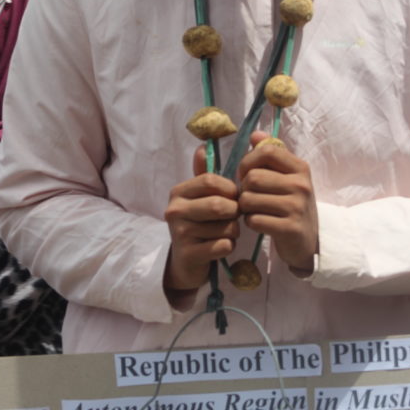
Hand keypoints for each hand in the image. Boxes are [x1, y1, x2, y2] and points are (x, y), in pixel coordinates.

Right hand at [164, 146, 239, 292]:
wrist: (186, 262)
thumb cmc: (198, 224)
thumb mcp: (198, 198)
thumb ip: (203, 174)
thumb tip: (202, 146)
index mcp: (178, 192)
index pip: (211, 180)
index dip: (230, 189)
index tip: (234, 197)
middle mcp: (175, 210)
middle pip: (219, 204)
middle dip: (235, 212)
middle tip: (234, 218)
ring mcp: (180, 233)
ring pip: (225, 227)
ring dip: (234, 231)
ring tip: (226, 232)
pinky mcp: (189, 254)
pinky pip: (223, 246)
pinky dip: (229, 246)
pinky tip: (221, 247)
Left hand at [237, 131, 317, 274]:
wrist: (310, 241)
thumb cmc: (292, 205)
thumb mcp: (287, 178)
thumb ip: (271, 155)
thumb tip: (255, 135)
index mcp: (300, 168)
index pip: (267, 151)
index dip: (248, 161)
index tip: (246, 173)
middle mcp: (301, 185)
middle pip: (252, 177)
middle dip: (244, 189)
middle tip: (250, 197)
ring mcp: (297, 207)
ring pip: (249, 199)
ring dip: (245, 207)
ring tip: (255, 210)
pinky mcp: (289, 228)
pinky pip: (254, 220)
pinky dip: (251, 222)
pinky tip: (260, 223)